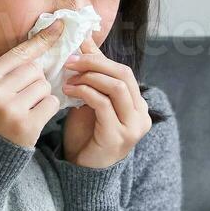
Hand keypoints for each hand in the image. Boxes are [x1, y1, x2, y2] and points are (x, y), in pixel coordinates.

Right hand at [0, 20, 69, 149]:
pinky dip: (47, 110)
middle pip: (33, 70)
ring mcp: (9, 110)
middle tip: (23, 98)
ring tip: (25, 110)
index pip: (17, 53)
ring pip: (43, 86)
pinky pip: (50, 104)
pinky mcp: (26, 125)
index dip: (40, 39)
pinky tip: (33, 119)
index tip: (59, 25)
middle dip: (35, 81)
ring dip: (41, 96)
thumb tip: (40, 44)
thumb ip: (7, 71)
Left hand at [61, 45, 151, 169]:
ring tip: (68, 77)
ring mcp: (132, 127)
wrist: (82, 170)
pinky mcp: (118, 136)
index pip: (124, 72)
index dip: (100, 58)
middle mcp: (141, 115)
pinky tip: (69, 91)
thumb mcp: (91, 100)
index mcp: (138, 105)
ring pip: (117, 88)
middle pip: (123, 75)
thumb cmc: (86, 135)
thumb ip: (92, 75)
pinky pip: (104, 105)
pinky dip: (86, 92)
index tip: (76, 49)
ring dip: (90, 77)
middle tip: (70, 60)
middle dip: (95, 64)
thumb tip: (84, 41)